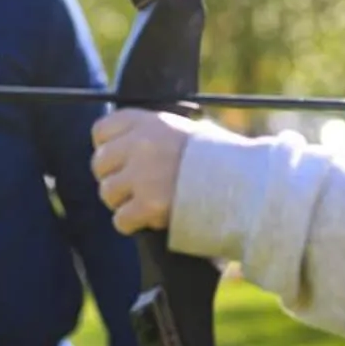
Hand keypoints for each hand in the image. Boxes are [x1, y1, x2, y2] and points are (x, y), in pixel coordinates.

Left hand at [90, 109, 210, 233]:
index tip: (119, 160)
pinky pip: (120, 219)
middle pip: (99, 164)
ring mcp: (142, 175)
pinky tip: (149, 220)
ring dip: (122, 202)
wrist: (245, 182)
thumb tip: (120, 147)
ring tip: (145, 203)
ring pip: (107, 192)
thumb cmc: (218, 157)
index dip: (107, 148)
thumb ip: (150, 135)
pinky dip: (131, 223)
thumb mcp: (182, 131)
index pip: (101, 131)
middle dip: (114, 177)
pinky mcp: (149, 204)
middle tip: (133, 187)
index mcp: (148, 121)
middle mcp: (140, 144)